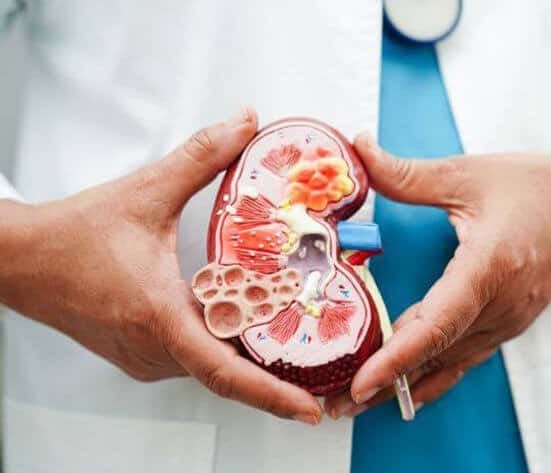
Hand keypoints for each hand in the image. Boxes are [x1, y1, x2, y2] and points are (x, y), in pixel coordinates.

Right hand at [0, 109, 321, 424]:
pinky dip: (222, 350)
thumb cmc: (72, 236)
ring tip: (294, 349)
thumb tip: (244, 125)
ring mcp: (143, 358)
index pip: (224, 370)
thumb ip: (201, 156)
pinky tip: (245, 332)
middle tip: (321, 370)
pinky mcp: (138, 355)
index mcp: (158, 316)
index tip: (308, 408)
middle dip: (275, 374)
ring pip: (209, 368)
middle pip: (227, 373)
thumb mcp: (146, 191)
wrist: (19, 260)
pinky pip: (191, 361)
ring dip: (249, 360)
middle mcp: (152, 349)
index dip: (271, 393)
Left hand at [325, 134, 550, 417]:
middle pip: (436, 354)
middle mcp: (502, 305)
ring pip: (448, 362)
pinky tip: (406, 389)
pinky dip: (431, 374)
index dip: (398, 357)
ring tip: (358, 404)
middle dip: (385, 382)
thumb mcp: (468, 173)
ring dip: (404, 384)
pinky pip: (464, 357)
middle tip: (336, 404)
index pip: (438, 323)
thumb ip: (408, 173)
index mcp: (491, 266)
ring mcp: (508, 320)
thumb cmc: (535, 187)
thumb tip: (360, 149)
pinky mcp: (508, 323)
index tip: (362, 383)